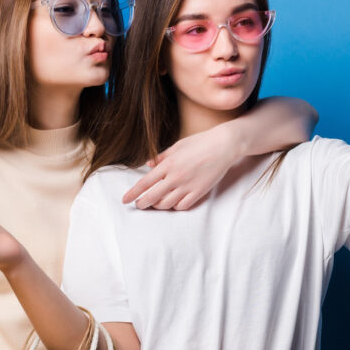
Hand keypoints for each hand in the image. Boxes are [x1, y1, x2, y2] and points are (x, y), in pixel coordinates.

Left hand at [122, 125, 237, 209]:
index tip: (125, 200)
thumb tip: (147, 164)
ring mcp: (188, 185)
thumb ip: (161, 157)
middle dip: (142, 203)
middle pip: (152, 197)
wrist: (224, 145)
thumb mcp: (177, 146)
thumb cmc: (199, 142)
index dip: (133, 193)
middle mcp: (176, 176)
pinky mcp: (199, 191)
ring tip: (156, 203)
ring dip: (158, 206)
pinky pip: (182, 206)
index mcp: (168, 164)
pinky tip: (173, 203)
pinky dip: (175, 206)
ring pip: (167, 204)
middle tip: (139, 205)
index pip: (145, 183)